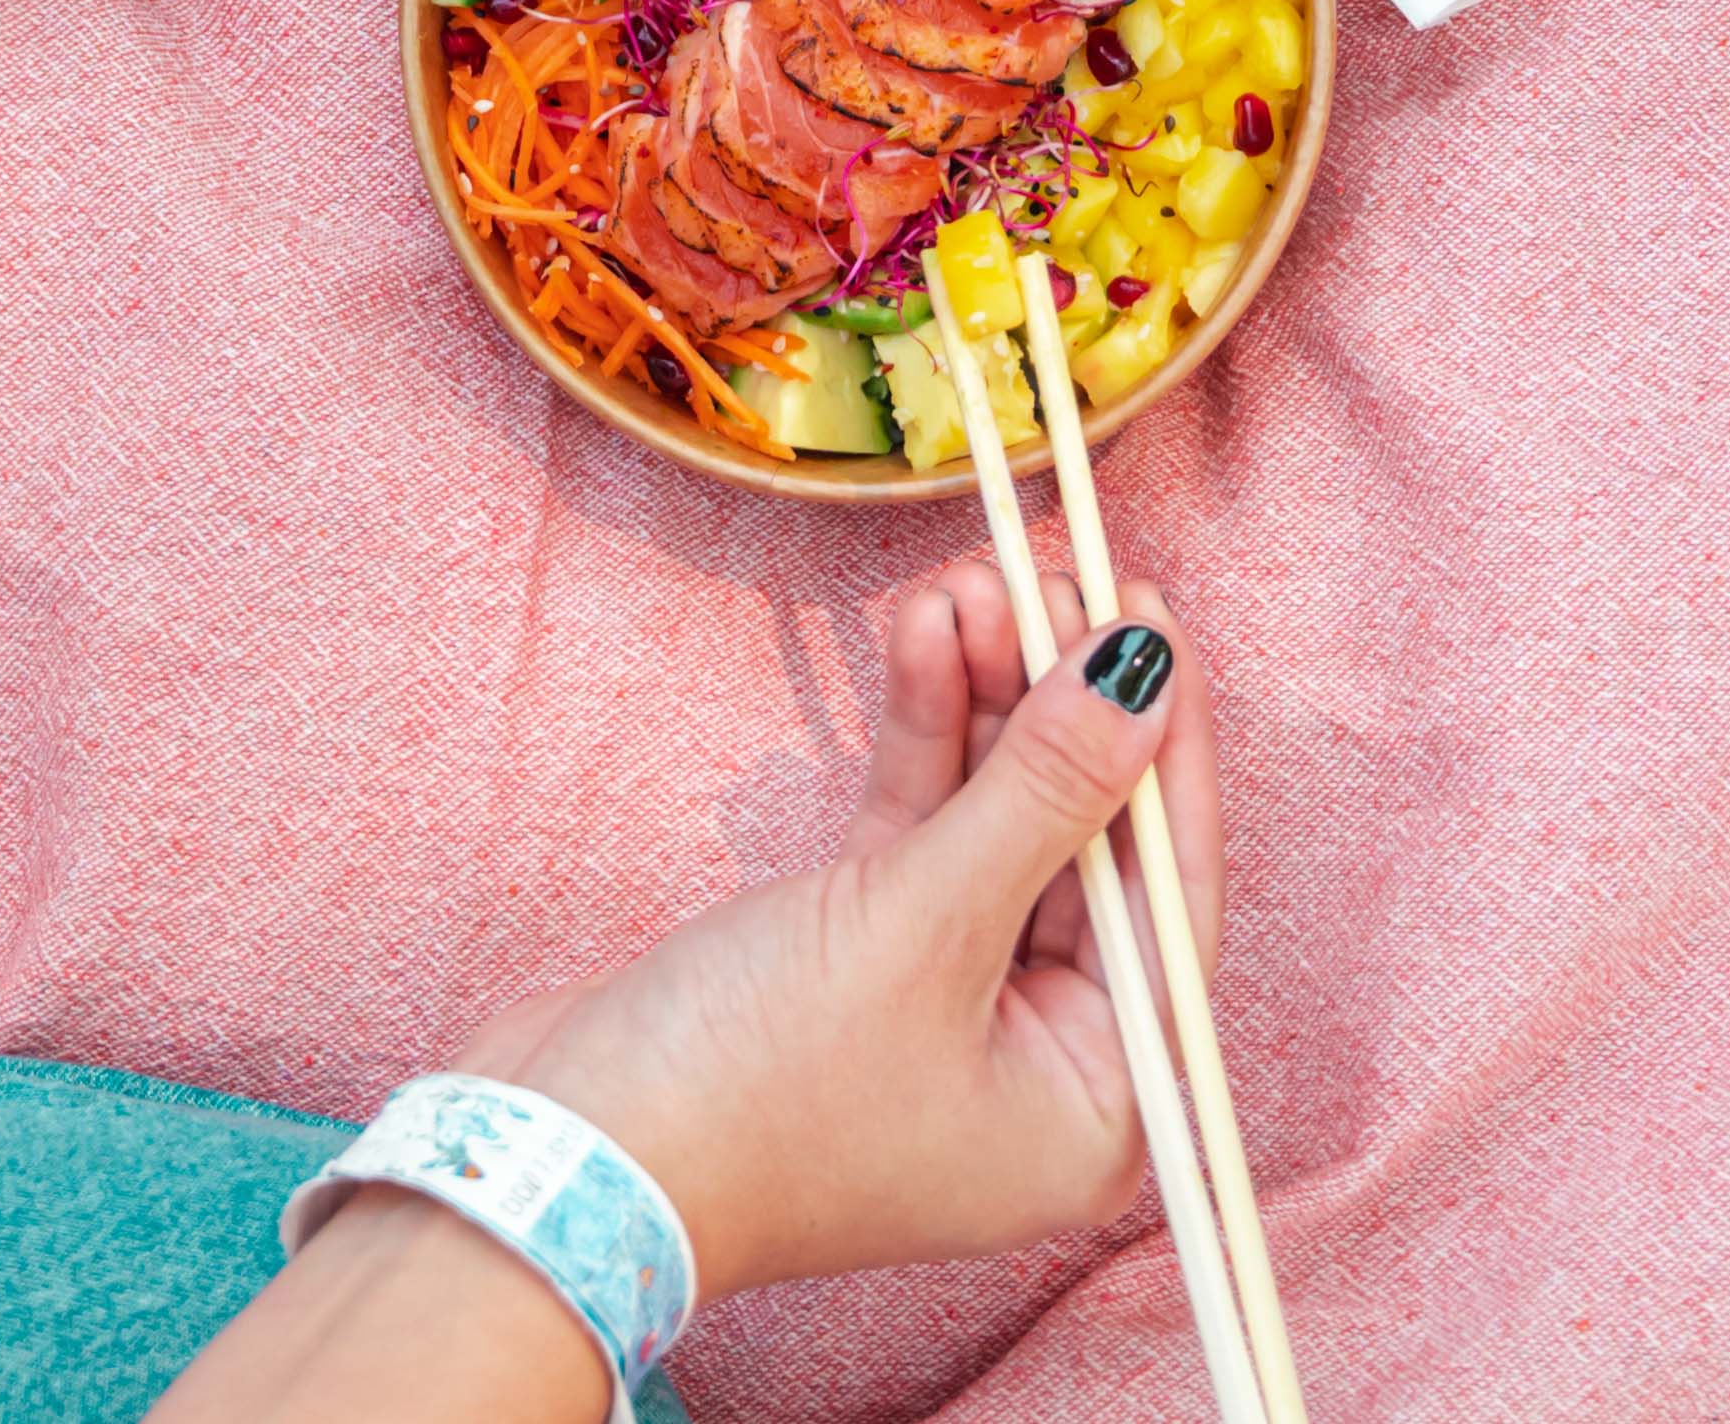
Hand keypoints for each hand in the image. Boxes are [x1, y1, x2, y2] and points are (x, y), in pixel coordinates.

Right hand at [153, 569, 1209, 1423]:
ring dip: (985, 699)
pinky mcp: (861, 957)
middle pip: (1082, 845)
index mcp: (1093, 1107)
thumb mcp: (924, 923)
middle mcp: (1038, 1065)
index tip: (1150, 615)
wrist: (564, 1154)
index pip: (1166, 896)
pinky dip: (923, 738)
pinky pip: (922, 830)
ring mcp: (946, 1007)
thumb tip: (1147, 673)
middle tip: (1044, 575)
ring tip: (969, 576)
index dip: (1164, 745)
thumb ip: (1046, 790)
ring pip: (998, 820)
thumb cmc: (757, 1085)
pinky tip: (920, 631)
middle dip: (1055, 703)